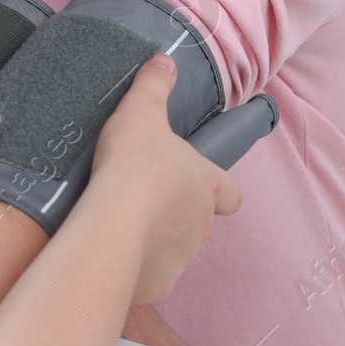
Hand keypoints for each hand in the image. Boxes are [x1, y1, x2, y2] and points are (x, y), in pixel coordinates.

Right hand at [88, 54, 241, 303]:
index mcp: (206, 183)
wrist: (112, 224)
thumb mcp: (141, 112)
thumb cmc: (133, 166)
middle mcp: (202, 223)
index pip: (232, 192)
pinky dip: (139, 264)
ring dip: (158, 238)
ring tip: (124, 221)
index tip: (203, 181)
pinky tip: (114, 247)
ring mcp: (183, 256)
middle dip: (177, 211)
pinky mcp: (159, 282)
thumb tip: (164, 63)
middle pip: (200, 219)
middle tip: (144, 196)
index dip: (221, 186)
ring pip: (177, 248)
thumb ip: (153, 86)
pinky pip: (152, 273)